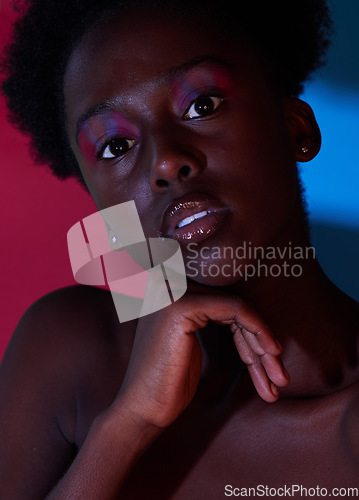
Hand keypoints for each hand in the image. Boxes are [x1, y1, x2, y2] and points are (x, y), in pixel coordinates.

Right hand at [115, 291, 288, 428]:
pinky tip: (270, 356)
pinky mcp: (182, 305)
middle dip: (261, 343)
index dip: (252, 332)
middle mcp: (171, 285)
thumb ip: (214, 320)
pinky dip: (258, 331)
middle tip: (281, 378)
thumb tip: (253, 314)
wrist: (142, 410)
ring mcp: (175, 293)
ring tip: (279, 381)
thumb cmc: (168, 383)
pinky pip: (235, 309)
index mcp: (172, 292)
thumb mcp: (193, 345)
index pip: (225, 303)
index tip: (272, 360)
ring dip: (263, 346)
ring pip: (239, 309)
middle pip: (234, 307)